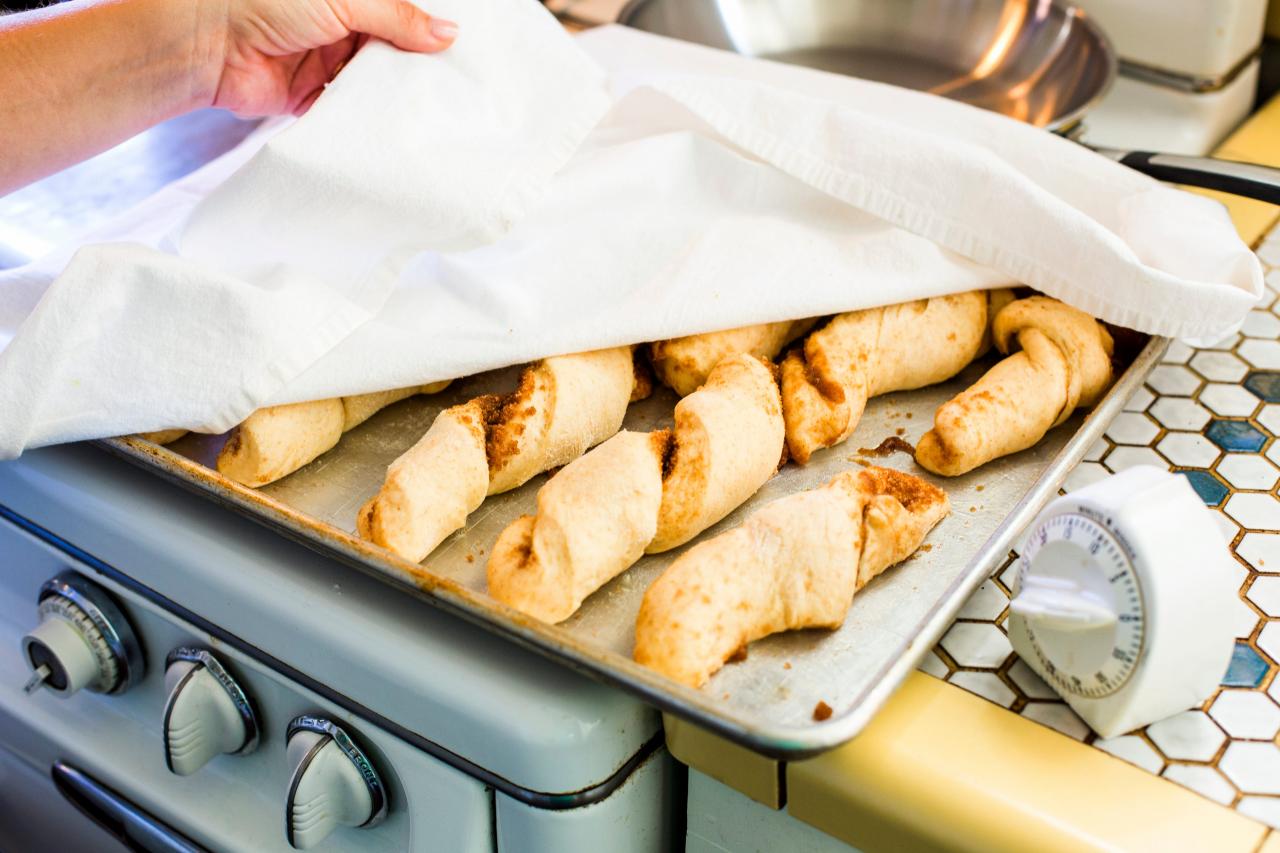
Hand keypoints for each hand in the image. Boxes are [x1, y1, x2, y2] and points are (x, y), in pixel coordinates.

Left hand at [209, 0, 457, 116]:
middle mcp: (340, 26)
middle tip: (456, 88)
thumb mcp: (344, 0)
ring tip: (431, 111)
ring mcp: (326, 62)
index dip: (428, 28)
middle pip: (392, 50)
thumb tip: (448, 33)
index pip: (400, 12)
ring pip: (374, 82)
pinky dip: (367, 119)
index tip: (462, 48)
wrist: (207, 43)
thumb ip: (397, 17)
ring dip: (394, 95)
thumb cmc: (266, 3)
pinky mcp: (312, 98)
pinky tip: (394, 128)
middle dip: (417, 67)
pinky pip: (349, 111)